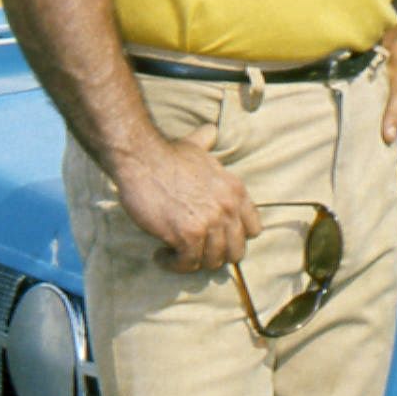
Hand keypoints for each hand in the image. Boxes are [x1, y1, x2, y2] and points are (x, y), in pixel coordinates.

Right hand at [111, 129, 257, 272]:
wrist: (143, 158)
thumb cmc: (166, 153)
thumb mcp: (196, 147)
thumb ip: (207, 144)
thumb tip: (210, 131)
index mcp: (236, 191)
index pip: (253, 229)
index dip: (235, 237)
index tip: (217, 238)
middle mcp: (228, 209)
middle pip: (236, 251)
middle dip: (216, 254)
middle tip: (196, 251)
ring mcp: (210, 223)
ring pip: (212, 261)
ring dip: (193, 261)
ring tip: (176, 254)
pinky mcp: (188, 235)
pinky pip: (188, 263)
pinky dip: (174, 264)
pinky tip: (162, 255)